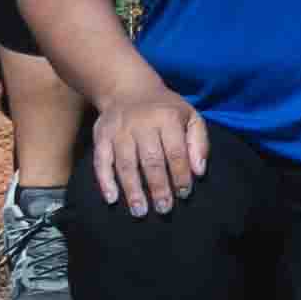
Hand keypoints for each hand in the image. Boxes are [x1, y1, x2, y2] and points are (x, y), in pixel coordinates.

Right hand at [86, 85, 208, 218]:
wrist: (128, 88)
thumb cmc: (165, 108)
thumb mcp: (190, 116)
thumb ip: (199, 142)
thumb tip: (198, 171)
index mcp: (167, 118)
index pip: (176, 152)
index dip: (181, 175)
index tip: (184, 194)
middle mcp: (142, 124)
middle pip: (151, 161)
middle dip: (158, 187)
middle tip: (164, 209)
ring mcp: (119, 131)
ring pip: (126, 164)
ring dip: (133, 190)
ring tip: (140, 211)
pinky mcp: (101, 136)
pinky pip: (101, 161)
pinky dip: (105, 181)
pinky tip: (112, 198)